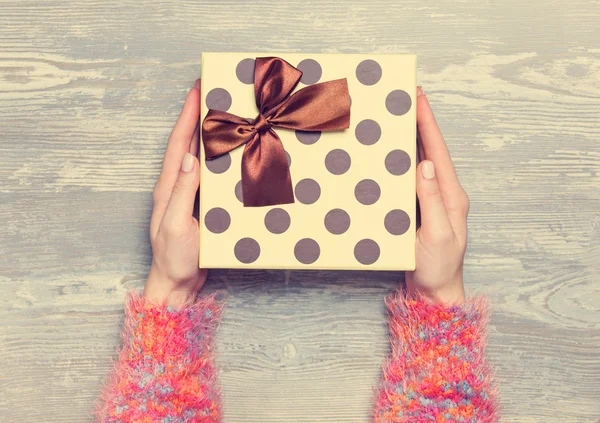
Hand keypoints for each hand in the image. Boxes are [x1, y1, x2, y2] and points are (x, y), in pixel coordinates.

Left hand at [144, 80, 207, 305]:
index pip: (178, 144)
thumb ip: (182, 192)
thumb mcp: (175, 225)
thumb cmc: (174, 259)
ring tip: (224, 114)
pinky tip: (230, 153)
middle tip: (213, 94)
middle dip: (198, 116)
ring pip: (199, 157)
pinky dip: (218, 159)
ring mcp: (188, 196)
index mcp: (168, 187)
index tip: (197, 90)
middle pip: (188, 144)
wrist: (177, 284)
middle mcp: (177, 186)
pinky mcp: (200, 206)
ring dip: (209, 134)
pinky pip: (209, 176)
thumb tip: (190, 157)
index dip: (187, 116)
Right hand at [405, 87, 469, 304]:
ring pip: (420, 161)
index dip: (428, 124)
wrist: (434, 290)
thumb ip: (432, 200)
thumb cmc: (437, 267)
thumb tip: (426, 164)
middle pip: (431, 150)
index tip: (419, 99)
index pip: (438, 153)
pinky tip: (391, 152)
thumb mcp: (436, 235)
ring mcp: (431, 200)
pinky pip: (410, 178)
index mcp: (452, 196)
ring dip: (410, 138)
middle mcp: (443, 193)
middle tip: (406, 98)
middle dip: (420, 122)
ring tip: (398, 116)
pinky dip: (401, 160)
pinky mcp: (419, 208)